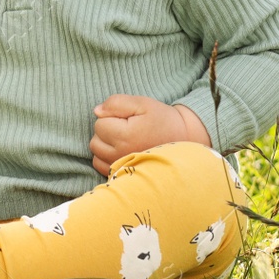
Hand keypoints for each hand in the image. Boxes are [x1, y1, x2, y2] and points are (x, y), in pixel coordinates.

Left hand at [90, 95, 210, 175]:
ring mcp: (122, 168)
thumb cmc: (162, 120)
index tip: (128, 119)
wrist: (183, 140)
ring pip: (96, 153)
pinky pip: (100, 166)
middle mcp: (121, 155)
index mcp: (126, 137)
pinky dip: (105, 157)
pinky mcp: (123, 175)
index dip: (111, 117)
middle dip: (107, 131)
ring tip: (125, 140)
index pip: (99, 124)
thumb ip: (116, 103)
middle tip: (127, 129)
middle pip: (95, 140)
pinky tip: (120, 151)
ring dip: (105, 145)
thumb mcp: (142, 103)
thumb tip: (97, 111)